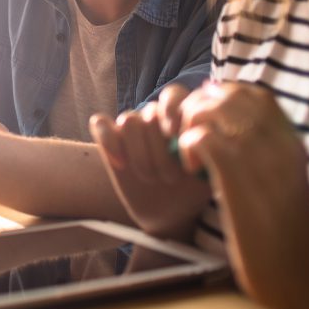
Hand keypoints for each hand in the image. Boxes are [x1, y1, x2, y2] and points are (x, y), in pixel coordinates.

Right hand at [90, 85, 210, 237]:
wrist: (170, 213)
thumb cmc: (192, 189)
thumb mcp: (208, 171)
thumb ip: (207, 150)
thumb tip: (201, 136)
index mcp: (180, 117)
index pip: (173, 95)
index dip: (173, 111)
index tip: (178, 137)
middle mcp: (155, 118)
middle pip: (150, 113)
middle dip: (159, 149)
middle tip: (170, 178)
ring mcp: (132, 130)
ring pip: (128, 121)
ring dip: (140, 153)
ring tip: (150, 177)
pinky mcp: (111, 143)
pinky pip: (100, 125)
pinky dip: (108, 141)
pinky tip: (120, 164)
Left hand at [176, 82, 308, 308]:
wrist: (295, 274)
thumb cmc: (283, 236)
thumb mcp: (285, 184)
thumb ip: (268, 156)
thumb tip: (233, 132)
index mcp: (293, 143)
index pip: (258, 95)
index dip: (226, 97)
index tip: (210, 118)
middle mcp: (278, 142)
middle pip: (231, 94)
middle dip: (202, 106)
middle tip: (191, 135)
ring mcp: (258, 156)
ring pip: (212, 108)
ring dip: (190, 124)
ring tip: (189, 152)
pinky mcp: (235, 175)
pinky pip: (200, 137)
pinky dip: (187, 146)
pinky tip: (190, 168)